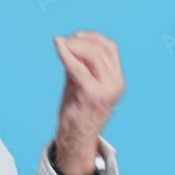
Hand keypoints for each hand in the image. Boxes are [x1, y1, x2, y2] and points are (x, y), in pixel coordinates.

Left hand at [52, 30, 124, 174]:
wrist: (77, 139)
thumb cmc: (77, 112)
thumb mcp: (80, 83)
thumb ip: (79, 64)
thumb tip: (68, 44)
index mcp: (117, 79)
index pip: (110, 48)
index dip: (93, 37)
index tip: (75, 35)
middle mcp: (116, 83)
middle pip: (102, 49)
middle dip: (81, 40)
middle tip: (63, 40)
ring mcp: (106, 89)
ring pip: (92, 55)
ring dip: (74, 45)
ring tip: (60, 44)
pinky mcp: (92, 94)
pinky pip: (78, 68)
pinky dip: (67, 54)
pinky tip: (58, 46)